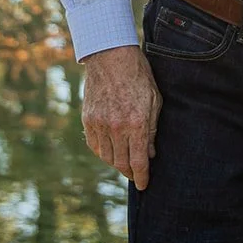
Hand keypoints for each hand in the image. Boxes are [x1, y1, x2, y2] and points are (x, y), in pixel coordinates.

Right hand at [81, 45, 161, 189]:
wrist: (111, 56)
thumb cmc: (138, 76)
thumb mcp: (154, 100)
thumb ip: (152, 129)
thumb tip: (151, 153)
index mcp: (136, 123)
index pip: (139, 161)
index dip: (142, 177)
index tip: (143, 185)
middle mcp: (117, 127)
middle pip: (121, 163)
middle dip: (130, 172)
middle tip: (136, 174)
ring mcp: (100, 124)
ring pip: (107, 156)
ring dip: (116, 163)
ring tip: (124, 161)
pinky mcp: (88, 119)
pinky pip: (94, 145)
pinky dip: (102, 152)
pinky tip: (110, 150)